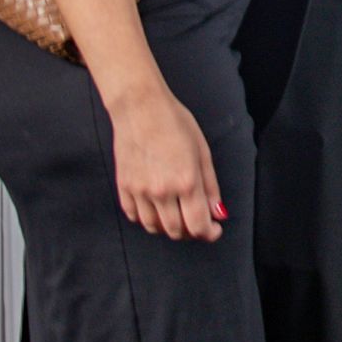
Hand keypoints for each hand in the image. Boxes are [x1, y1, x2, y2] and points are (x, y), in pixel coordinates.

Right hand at [109, 81, 225, 242]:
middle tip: (197, 220)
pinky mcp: (124, 187)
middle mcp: (161, 191)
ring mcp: (140, 191)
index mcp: (186, 182)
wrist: (140, 107)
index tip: (214, 230)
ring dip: (168, 227)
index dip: (209, 233)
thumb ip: (210, 187)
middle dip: (191, 231)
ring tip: (177, 214)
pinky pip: (135, 216)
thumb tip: (217, 214)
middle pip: (177, 231)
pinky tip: (156, 207)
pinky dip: (147, 218)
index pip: (198, 226)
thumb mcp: (202, 152)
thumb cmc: (174, 123)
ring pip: (154, 228)